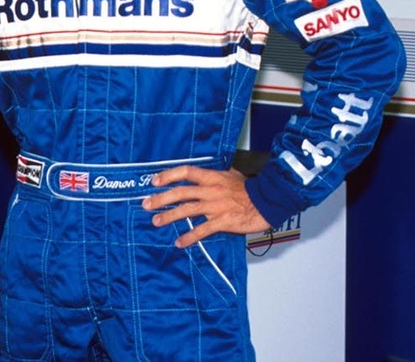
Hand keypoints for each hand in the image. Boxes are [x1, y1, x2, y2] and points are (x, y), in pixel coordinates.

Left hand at [141, 166, 270, 248]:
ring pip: (187, 210)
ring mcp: (215, 206)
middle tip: (146, 204)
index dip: (168, 175)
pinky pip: (201, 230)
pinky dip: (189, 237)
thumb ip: (214, 177)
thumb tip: (201, 176)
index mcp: (212, 177)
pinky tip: (179, 242)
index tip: (154, 181)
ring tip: (156, 221)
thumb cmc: (250, 189)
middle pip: (180, 192)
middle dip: (161, 198)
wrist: (268, 201)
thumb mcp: (231, 175)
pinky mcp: (222, 221)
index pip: (186, 172)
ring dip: (169, 216)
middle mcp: (210, 190)